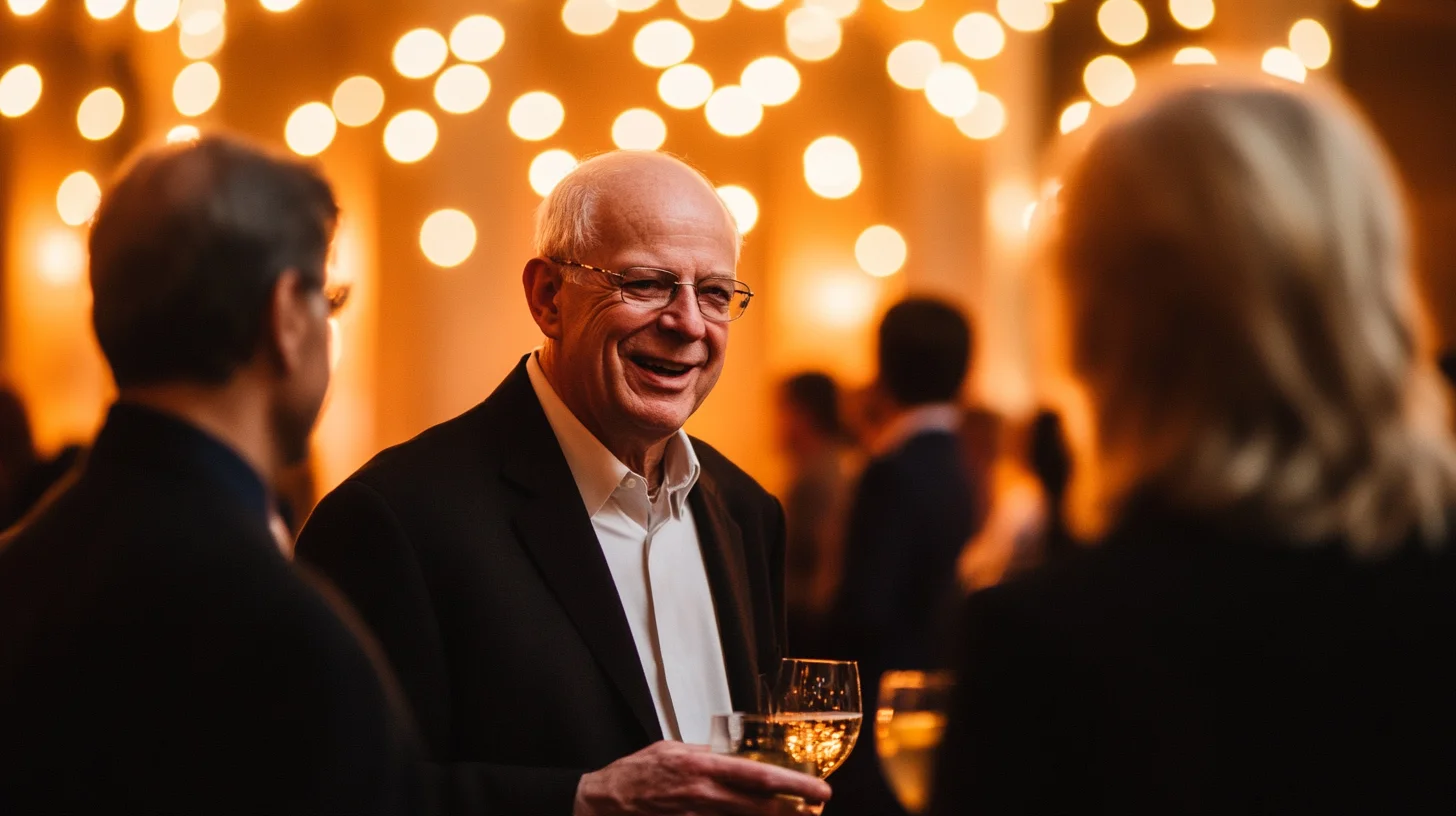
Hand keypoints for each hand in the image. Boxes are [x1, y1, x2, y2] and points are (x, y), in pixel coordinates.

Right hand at [573, 741, 831, 815]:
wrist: (604, 800)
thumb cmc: (638, 773)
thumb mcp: (674, 750)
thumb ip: (708, 754)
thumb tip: (737, 755)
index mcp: (703, 766)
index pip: (760, 776)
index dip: (794, 785)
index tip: (819, 790)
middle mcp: (703, 795)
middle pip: (761, 808)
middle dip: (795, 811)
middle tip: (817, 810)